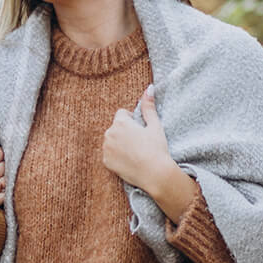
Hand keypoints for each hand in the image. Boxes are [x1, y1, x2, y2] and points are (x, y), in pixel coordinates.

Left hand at [102, 86, 197, 220]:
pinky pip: (109, 154)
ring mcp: (106, 148)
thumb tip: (149, 88)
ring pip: (111, 140)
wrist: (155, 174)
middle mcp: (109, 133)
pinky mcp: (105, 161)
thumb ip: (148, 106)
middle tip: (139, 143)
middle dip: (124, 131)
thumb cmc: (157, 148)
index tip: (141, 130)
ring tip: (135, 152)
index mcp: (120, 122)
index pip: (122, 113)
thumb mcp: (155, 125)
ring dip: (119, 143)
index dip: (132, 120)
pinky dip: (116, 156)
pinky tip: (129, 161)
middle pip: (115, 127)